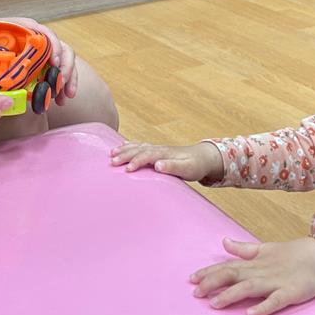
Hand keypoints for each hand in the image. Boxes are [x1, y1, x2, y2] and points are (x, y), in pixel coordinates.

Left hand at [0, 16, 78, 104]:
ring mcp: (40, 52)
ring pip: (63, 62)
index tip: (54, 62)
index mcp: (23, 27)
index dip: (53, 46)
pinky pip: (56, 73)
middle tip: (62, 86)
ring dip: (67, 80)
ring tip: (65, 98)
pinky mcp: (40, 65)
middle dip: (66, 68)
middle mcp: (36, 38)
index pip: (44, 33)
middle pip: (61, 48)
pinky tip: (60, 99)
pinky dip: (61, 86)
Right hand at [109, 141, 223, 181]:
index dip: (136, 162)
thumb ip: (172, 166)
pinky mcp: (156, 151)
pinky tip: (122, 145)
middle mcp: (158, 149)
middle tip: (112, 162)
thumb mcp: (187, 169)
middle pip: (138, 150)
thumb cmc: (195, 165)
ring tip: (111, 154)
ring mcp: (157, 149)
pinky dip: (130, 145)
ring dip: (124, 150)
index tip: (127, 170)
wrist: (202, 157)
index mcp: (164, 153)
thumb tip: (158, 165)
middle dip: (125, 155)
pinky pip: (140, 146)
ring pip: (137, 146)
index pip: (147, 156)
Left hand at [190, 237, 314, 314]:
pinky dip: (263, 307)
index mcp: (253, 263)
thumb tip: (223, 242)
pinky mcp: (290, 293)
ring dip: (231, 295)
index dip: (209, 272)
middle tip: (195, 293)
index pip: (226, 266)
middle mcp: (260, 271)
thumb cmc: (291, 255)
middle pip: (232, 275)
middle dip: (213, 283)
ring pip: (249, 288)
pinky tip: (249, 314)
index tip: (191, 279)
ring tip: (215, 304)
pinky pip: (275, 301)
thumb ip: (243, 249)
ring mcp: (275, 282)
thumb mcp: (264, 249)